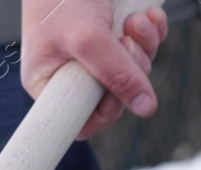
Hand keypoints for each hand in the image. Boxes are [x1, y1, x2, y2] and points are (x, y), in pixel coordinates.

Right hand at [21, 0, 168, 138]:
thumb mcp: (87, 38)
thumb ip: (116, 74)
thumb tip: (144, 108)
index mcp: (48, 83)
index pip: (81, 122)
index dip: (106, 112)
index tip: (115, 93)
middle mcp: (71, 73)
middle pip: (116, 96)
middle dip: (131, 70)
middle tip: (127, 43)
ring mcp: (95, 55)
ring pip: (135, 71)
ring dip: (145, 47)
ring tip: (134, 22)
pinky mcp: (114, 36)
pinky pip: (144, 48)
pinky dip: (152, 32)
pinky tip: (148, 15)